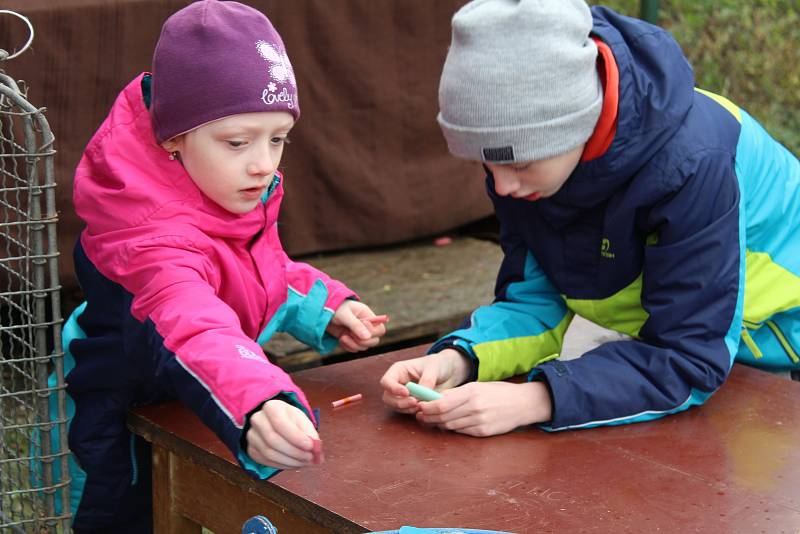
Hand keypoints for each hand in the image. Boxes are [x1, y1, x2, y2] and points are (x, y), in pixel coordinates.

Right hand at [245, 399, 318, 468]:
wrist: (273, 421)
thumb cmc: (290, 419)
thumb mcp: (302, 419)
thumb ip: (309, 432)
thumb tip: (316, 449)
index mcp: (271, 407)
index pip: (280, 423)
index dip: (296, 437)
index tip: (310, 446)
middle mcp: (257, 420)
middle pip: (273, 440)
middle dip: (295, 452)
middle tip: (310, 458)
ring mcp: (252, 436)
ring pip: (269, 454)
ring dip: (290, 461)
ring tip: (305, 462)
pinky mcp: (251, 450)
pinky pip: (266, 462)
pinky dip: (283, 465)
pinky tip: (295, 464)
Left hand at [327, 300, 385, 351]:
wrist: (322, 311)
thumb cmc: (335, 308)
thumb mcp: (345, 315)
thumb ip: (356, 325)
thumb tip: (367, 337)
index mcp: (368, 316)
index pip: (380, 330)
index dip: (373, 332)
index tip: (360, 326)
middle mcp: (366, 326)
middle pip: (374, 341)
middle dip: (362, 341)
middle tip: (349, 334)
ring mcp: (358, 334)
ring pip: (364, 347)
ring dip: (353, 345)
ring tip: (342, 337)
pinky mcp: (351, 340)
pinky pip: (355, 349)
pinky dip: (348, 347)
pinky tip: (340, 339)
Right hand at [380, 349, 470, 413]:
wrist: (450, 372)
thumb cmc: (439, 364)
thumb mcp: (434, 366)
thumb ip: (427, 379)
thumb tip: (421, 394)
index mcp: (399, 370)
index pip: (386, 381)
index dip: (393, 389)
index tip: (406, 392)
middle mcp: (398, 383)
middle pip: (388, 397)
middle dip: (400, 402)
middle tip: (415, 402)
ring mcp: (403, 395)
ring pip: (395, 407)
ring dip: (406, 409)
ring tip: (421, 406)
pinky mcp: (411, 404)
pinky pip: (406, 412)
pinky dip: (413, 412)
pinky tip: (424, 409)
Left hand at [415, 381, 551, 436]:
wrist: (523, 404)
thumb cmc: (498, 392)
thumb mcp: (477, 386)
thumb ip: (457, 393)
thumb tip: (435, 398)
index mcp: (471, 392)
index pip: (441, 403)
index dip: (427, 406)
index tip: (419, 406)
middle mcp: (474, 407)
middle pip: (443, 416)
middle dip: (428, 417)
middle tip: (420, 416)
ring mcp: (479, 421)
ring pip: (450, 425)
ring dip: (438, 424)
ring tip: (431, 420)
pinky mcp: (483, 432)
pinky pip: (461, 431)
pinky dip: (452, 428)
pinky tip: (448, 425)